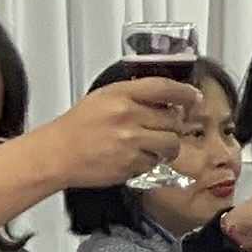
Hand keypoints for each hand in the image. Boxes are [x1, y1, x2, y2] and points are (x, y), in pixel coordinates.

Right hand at [32, 81, 196, 187]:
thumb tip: (168, 99)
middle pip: (174, 118)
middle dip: (173, 124)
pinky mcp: (131, 163)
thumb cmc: (77, 127)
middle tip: (165, 126)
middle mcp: (128, 115)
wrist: (57, 154)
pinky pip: (156, 162)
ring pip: (171, 143)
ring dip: (167, 145)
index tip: (194, 97)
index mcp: (121, 94)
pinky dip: (150, 161)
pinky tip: (135, 156)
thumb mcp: (104, 98)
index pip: (165, 87)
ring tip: (153, 144)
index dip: (185, 92)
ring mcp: (130, 140)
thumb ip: (135, 95)